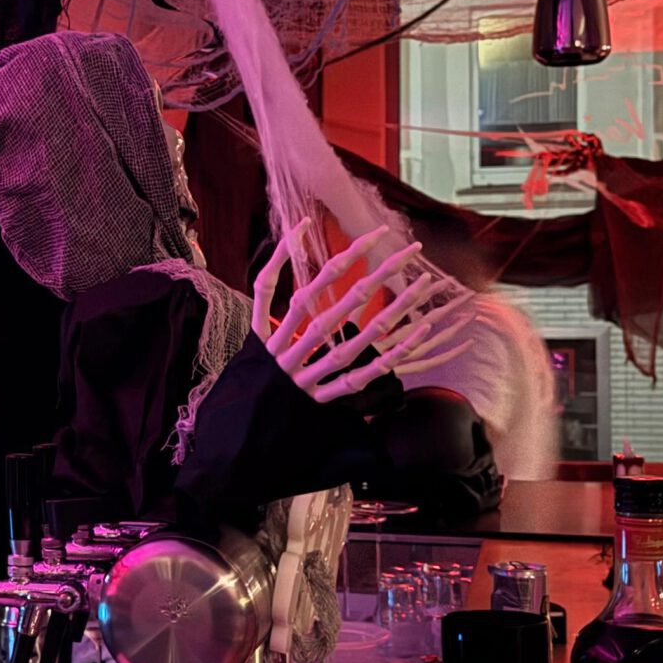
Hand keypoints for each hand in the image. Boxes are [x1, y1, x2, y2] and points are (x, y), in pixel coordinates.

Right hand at [250, 220, 478, 401]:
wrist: (242, 428)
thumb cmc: (250, 374)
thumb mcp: (252, 332)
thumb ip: (265, 293)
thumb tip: (287, 243)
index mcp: (273, 334)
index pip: (311, 287)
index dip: (340, 260)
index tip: (370, 234)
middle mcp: (292, 354)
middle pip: (339, 310)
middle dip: (374, 278)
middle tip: (409, 251)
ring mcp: (309, 378)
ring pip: (353, 345)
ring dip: (389, 315)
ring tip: (420, 287)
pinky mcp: (324, 401)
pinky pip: (360, 379)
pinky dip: (387, 360)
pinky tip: (416, 338)